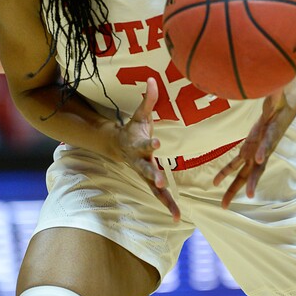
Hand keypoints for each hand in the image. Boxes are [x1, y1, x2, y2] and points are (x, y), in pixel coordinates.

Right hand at [117, 78, 180, 221]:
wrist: (118, 146)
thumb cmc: (133, 129)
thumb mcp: (139, 114)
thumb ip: (148, 99)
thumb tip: (152, 78)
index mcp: (138, 145)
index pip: (144, 144)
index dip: (149, 144)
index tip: (156, 143)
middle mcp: (140, 162)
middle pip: (146, 170)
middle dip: (153, 175)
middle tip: (160, 181)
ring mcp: (144, 174)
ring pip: (154, 189)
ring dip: (164, 199)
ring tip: (175, 212)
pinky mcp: (150, 182)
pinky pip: (159, 195)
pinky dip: (167, 205)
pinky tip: (177, 217)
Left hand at [213, 86, 295, 207]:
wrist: (283, 107)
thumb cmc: (280, 100)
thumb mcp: (277, 94)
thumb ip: (274, 93)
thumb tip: (276, 86)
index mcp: (270, 135)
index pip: (268, 144)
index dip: (264, 151)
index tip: (260, 159)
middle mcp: (263, 148)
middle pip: (256, 170)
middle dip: (250, 184)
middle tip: (247, 197)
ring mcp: (256, 152)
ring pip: (244, 173)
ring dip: (234, 187)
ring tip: (223, 204)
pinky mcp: (249, 150)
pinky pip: (236, 163)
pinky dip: (226, 172)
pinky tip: (215, 182)